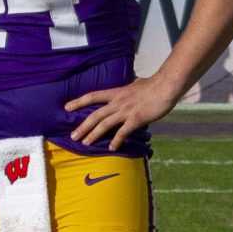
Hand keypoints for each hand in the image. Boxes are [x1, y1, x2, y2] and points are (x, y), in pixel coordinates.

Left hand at [67, 73, 183, 151]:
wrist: (166, 86)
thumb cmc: (154, 85)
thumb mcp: (137, 84)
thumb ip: (131, 87)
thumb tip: (132, 83)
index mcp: (116, 92)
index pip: (93, 96)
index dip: (78, 101)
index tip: (66, 107)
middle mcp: (118, 102)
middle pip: (95, 115)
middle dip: (83, 126)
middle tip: (73, 136)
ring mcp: (126, 111)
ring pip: (105, 124)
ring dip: (94, 134)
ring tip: (85, 143)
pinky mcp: (136, 119)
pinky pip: (123, 132)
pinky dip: (116, 140)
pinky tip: (111, 148)